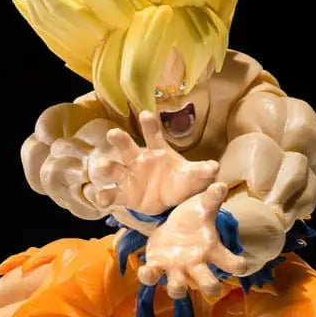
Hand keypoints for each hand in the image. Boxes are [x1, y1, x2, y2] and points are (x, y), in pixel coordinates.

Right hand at [89, 111, 218, 214]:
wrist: (172, 202)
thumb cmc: (181, 181)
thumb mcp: (194, 177)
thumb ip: (202, 171)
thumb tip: (215, 168)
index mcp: (157, 151)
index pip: (153, 134)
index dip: (149, 124)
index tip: (145, 114)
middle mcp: (139, 160)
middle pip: (127, 146)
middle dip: (120, 139)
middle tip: (113, 134)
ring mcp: (129, 176)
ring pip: (114, 168)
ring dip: (107, 166)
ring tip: (102, 167)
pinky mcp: (125, 194)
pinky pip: (112, 194)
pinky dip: (105, 196)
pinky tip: (100, 198)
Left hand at [137, 183, 247, 297]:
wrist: (171, 225)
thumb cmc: (193, 218)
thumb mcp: (202, 205)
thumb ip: (212, 198)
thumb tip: (221, 184)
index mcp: (211, 250)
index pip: (231, 263)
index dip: (238, 267)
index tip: (241, 265)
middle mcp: (196, 265)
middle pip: (208, 283)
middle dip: (210, 287)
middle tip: (210, 286)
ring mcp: (176, 269)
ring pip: (178, 288)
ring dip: (177, 288)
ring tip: (176, 283)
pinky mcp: (157, 266)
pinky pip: (152, 278)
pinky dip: (148, 276)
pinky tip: (145, 268)